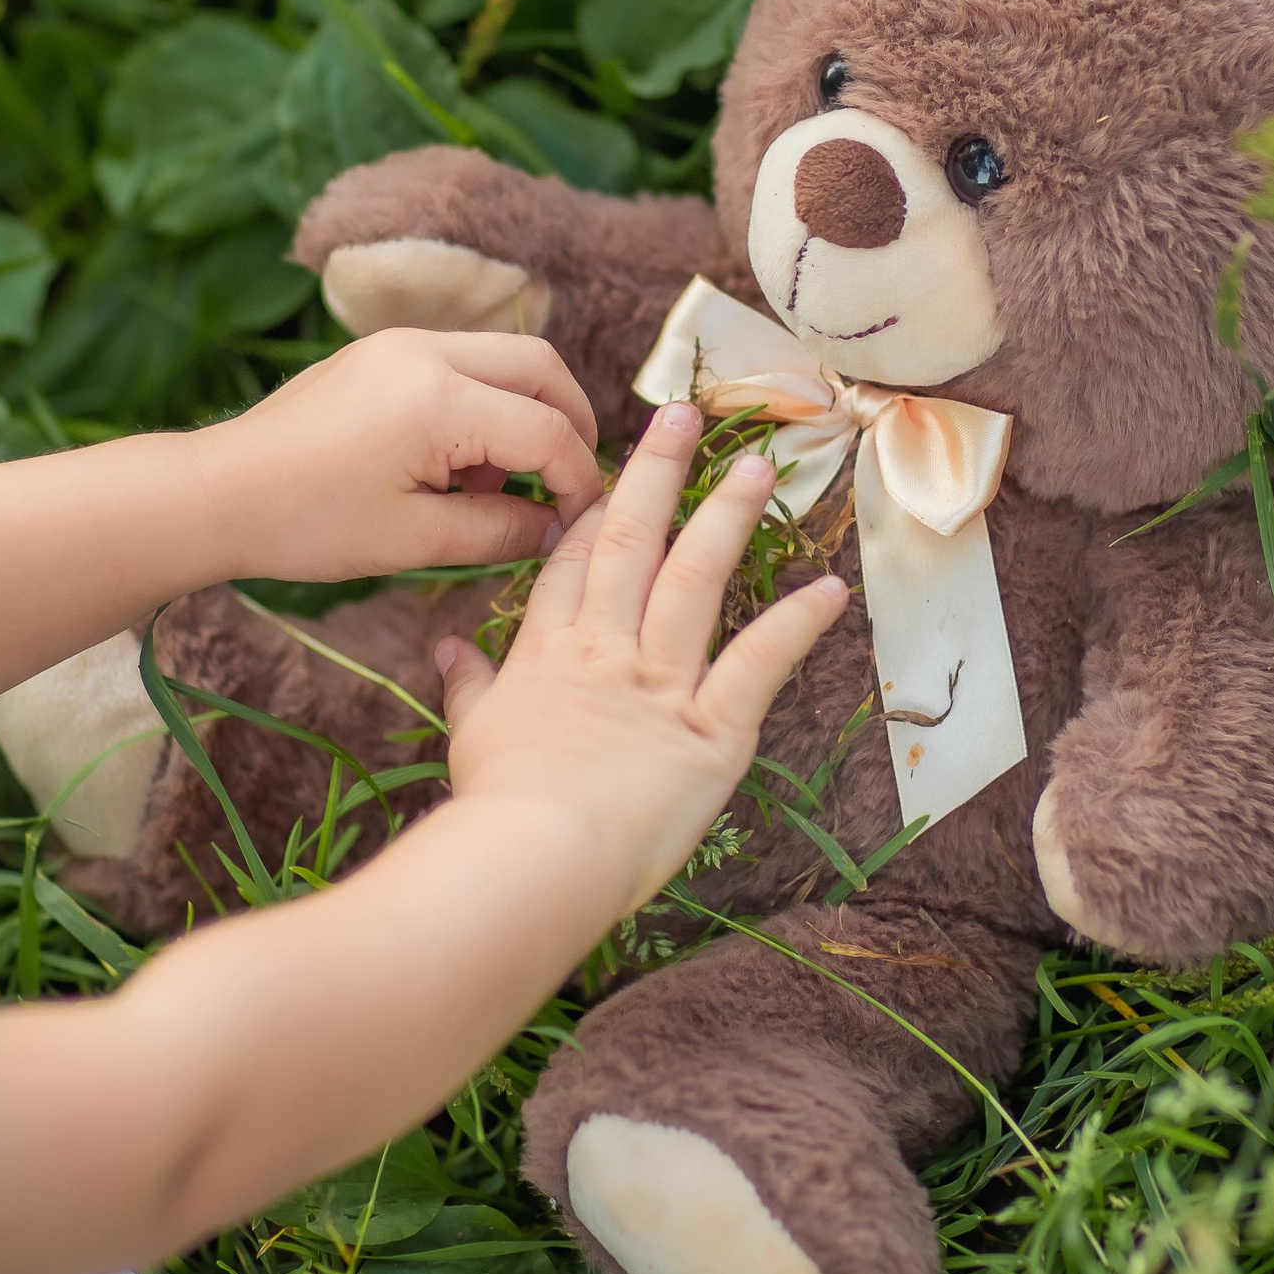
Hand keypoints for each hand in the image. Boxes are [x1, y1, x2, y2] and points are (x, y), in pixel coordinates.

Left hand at [190, 327, 603, 582]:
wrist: (218, 493)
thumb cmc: (308, 523)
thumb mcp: (413, 541)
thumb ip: (499, 530)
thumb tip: (555, 528)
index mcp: (438, 399)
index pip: (546, 431)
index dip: (578, 479)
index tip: (580, 521)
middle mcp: (425, 351)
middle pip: (540, 367)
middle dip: (569, 423)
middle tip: (568, 485)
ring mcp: (399, 343)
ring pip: (502, 358)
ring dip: (524, 413)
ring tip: (492, 486)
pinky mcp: (379, 351)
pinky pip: (459, 363)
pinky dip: (482, 404)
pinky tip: (452, 465)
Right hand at [431, 401, 849, 911]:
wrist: (533, 856)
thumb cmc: (495, 806)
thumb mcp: (469, 736)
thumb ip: (466, 685)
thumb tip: (445, 647)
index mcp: (546, 655)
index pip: (569, 564)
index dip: (590, 510)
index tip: (612, 468)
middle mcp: (604, 652)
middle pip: (629, 543)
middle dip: (658, 474)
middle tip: (685, 416)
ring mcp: (659, 684)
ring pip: (694, 581)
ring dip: (727, 519)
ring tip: (759, 468)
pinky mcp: (710, 729)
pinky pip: (758, 663)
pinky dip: (796, 624)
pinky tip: (829, 588)